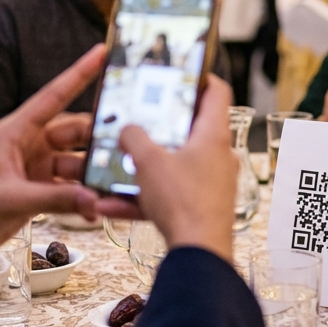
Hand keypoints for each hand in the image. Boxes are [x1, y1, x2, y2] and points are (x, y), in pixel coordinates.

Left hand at [0, 46, 139, 278]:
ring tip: (117, 184)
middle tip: (129, 145)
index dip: (78, 74)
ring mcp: (37, 167)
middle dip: (99, 137)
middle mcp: (30, 144)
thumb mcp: (10, 199)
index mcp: (16, 132)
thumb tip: (95, 199)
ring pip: (77, 162)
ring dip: (93, 174)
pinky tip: (99, 207)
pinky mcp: (40, 190)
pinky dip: (83, 197)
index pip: (53, 96)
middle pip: (74, 132)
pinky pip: (71, 188)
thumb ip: (55, 199)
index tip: (101, 53)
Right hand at [119, 76, 236, 260]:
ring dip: (143, 169)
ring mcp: (212, 184)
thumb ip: (133, 137)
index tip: (180, 72)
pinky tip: (109, 208)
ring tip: (113, 170)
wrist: (198, 253)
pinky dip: (142, 199)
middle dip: (160, 127)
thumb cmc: (183, 201)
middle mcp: (218, 156)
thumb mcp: (147, 160)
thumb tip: (127, 130)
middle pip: (191, 129)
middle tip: (138, 120)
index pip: (216, 91)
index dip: (200, 76)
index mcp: (213, 135)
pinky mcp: (201, 208)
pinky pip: (169, 196)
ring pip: (174, 166)